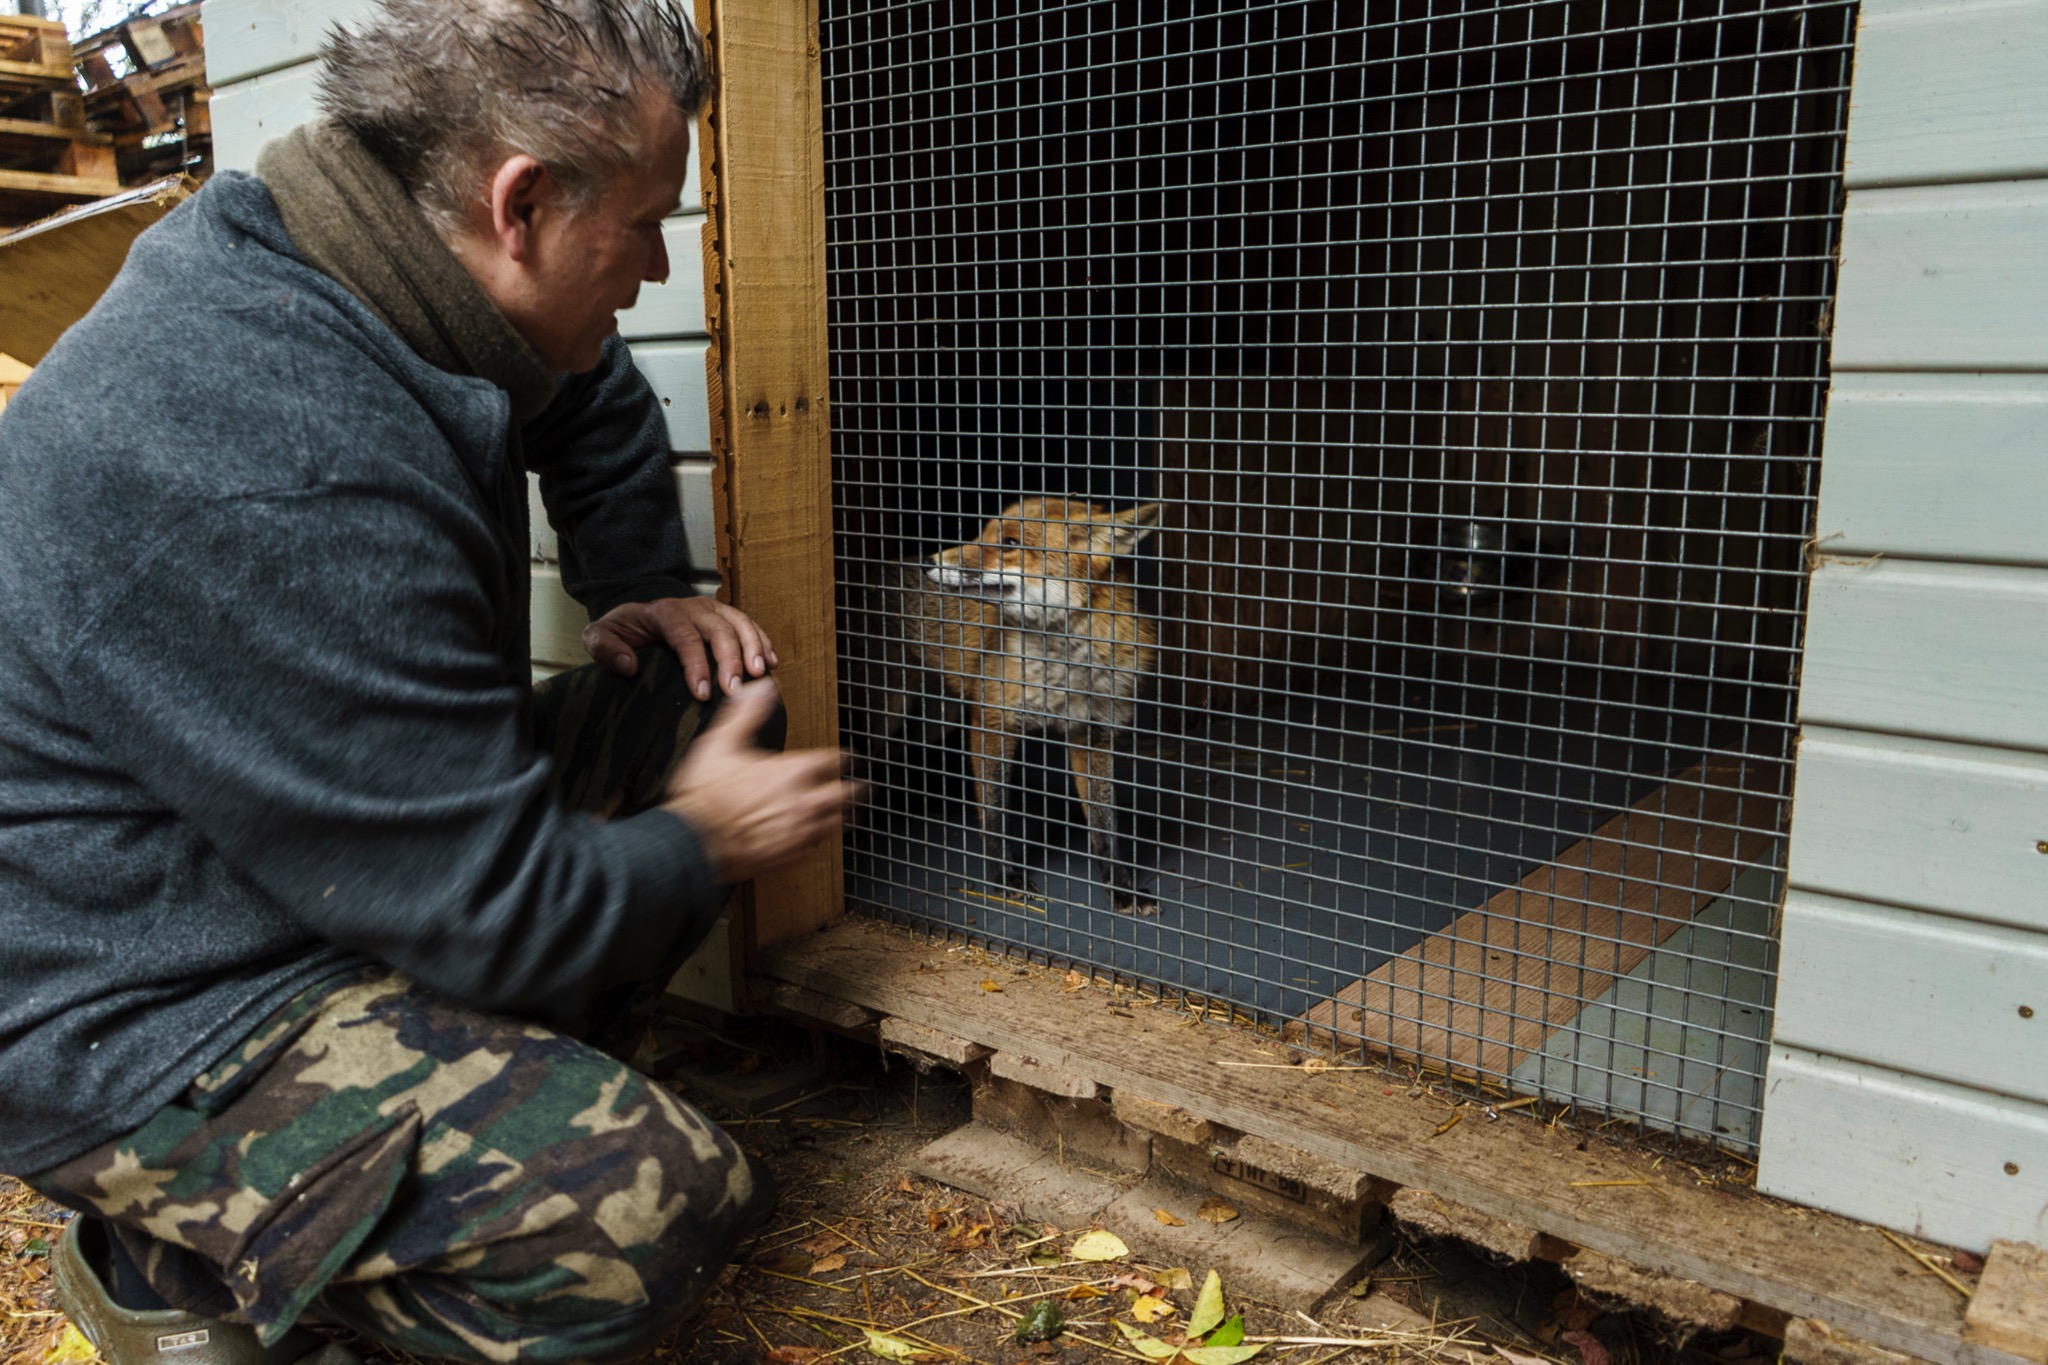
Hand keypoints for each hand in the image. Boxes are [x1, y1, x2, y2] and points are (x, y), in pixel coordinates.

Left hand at [584, 597, 779, 699]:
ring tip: (760, 674)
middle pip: (719, 629)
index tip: (702, 693)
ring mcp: (713, 610)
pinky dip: (763, 642)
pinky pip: (749, 626)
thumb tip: (627, 663)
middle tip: (736, 690)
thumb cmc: (622, 631)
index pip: (684, 636)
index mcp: (664, 612)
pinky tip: (771, 663)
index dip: (696, 664)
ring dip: (754, 648)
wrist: (637, 615)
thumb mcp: (598, 635)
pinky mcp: (726, 617)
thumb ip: (604, 646)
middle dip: (731, 659)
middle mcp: (693, 607)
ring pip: (740, 623)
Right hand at [663, 678, 862, 882]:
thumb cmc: (704, 796)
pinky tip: (818, 835)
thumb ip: (747, 713)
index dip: (846, 757)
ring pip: (838, 822)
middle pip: (847, 794)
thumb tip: (763, 688)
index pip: (835, 760)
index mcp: (792, 771)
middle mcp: (803, 801)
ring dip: (844, 814)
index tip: (851, 757)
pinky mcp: (791, 855)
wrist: (693, 841)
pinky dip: (822, 837)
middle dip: (856, 788)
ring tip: (848, 811)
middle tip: (861, 786)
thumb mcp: (721, 743)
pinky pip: (818, 846)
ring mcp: (800, 831)